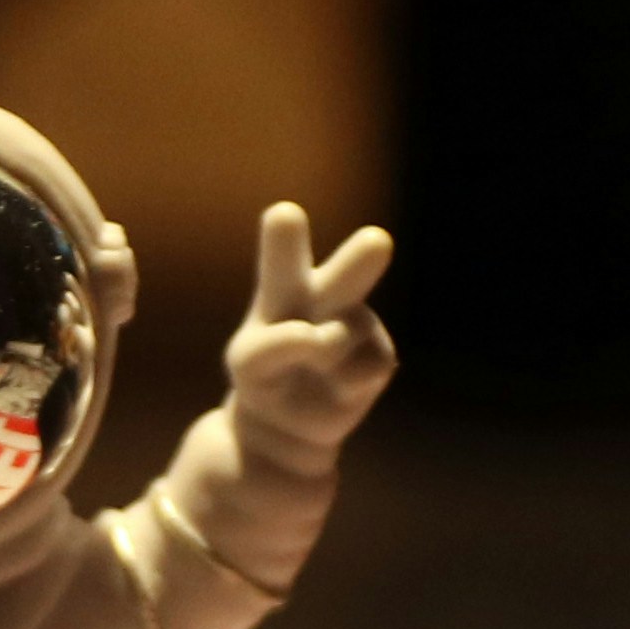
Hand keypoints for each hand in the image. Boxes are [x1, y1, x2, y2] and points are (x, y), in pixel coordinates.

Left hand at [223, 201, 394, 450]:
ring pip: (343, 339)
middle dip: (361, 260)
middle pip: (347, 273)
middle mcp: (328, 293)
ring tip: (313, 360)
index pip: (284, 257)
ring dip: (323, 357)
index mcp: (285, 284)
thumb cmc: (263, 376)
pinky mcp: (380, 357)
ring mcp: (358, 323)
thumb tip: (323, 339)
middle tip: (376, 242)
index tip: (284, 213)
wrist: (294, 415)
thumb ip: (272, 349)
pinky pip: (357, 375)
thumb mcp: (249, 364)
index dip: (285, 239)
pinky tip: (335, 385)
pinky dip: (339, 388)